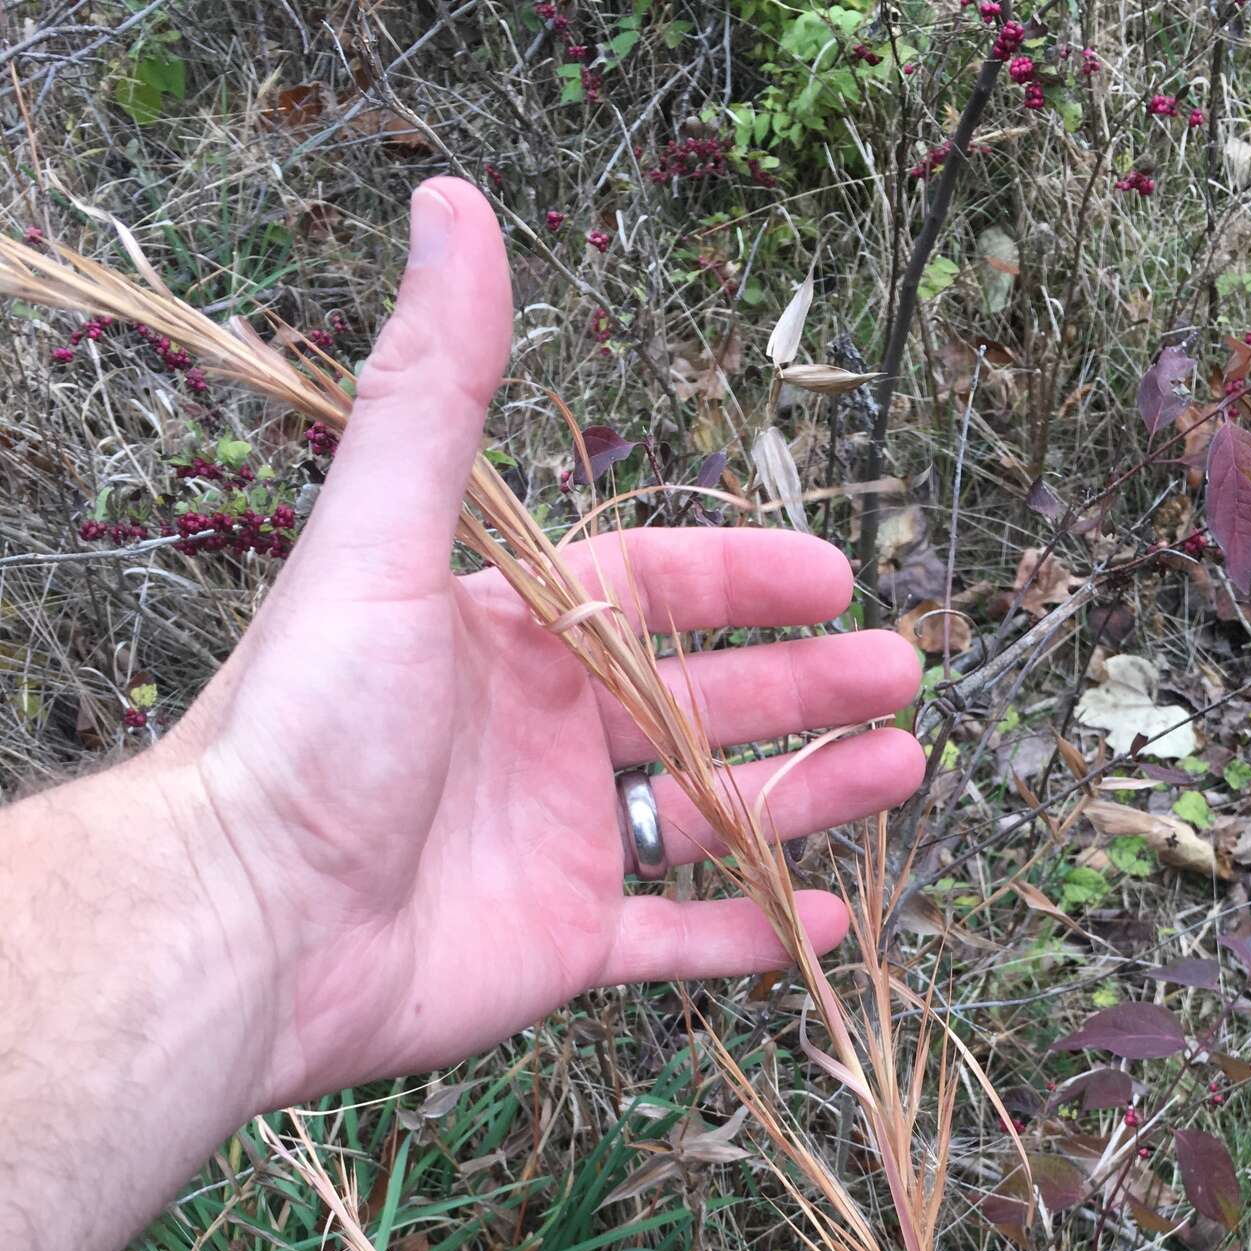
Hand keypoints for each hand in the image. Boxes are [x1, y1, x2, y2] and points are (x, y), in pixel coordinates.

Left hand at [168, 178, 922, 1105]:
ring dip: (808, 793)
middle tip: (901, 680)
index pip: (650, 590)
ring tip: (902, 770)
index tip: (838, 581)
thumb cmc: (307, 726)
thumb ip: (436, 392)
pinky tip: (826, 918)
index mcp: (505, 635)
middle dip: (807, 687)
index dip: (745, 580)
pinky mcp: (563, 945)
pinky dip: (752, 932)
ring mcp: (558, 842)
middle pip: (704, 699)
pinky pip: (679, 939)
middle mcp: (539, 734)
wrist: (249, 920)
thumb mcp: (381, 544)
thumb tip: (451, 206)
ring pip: (712, 815)